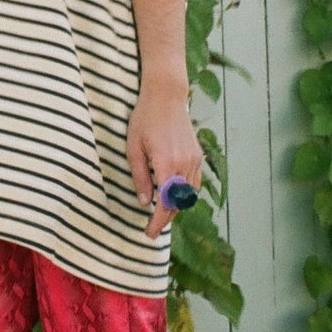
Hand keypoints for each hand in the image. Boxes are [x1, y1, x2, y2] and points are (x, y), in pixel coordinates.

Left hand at [126, 79, 203, 238]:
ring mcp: (194, 160)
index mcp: (166, 164)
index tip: (149, 234)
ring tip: (161, 214)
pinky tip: (173, 196)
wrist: (166, 97)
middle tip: (152, 228)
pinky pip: (194, 183)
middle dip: (165, 218)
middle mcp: (184, 164)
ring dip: (176, 207)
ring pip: (188, 195)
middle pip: (178, 203)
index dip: (157, 222)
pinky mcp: (198, 156)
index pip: (164, 203)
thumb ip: (140, 177)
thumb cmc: (144, 119)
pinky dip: (185, 195)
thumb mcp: (134, 148)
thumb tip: (145, 202)